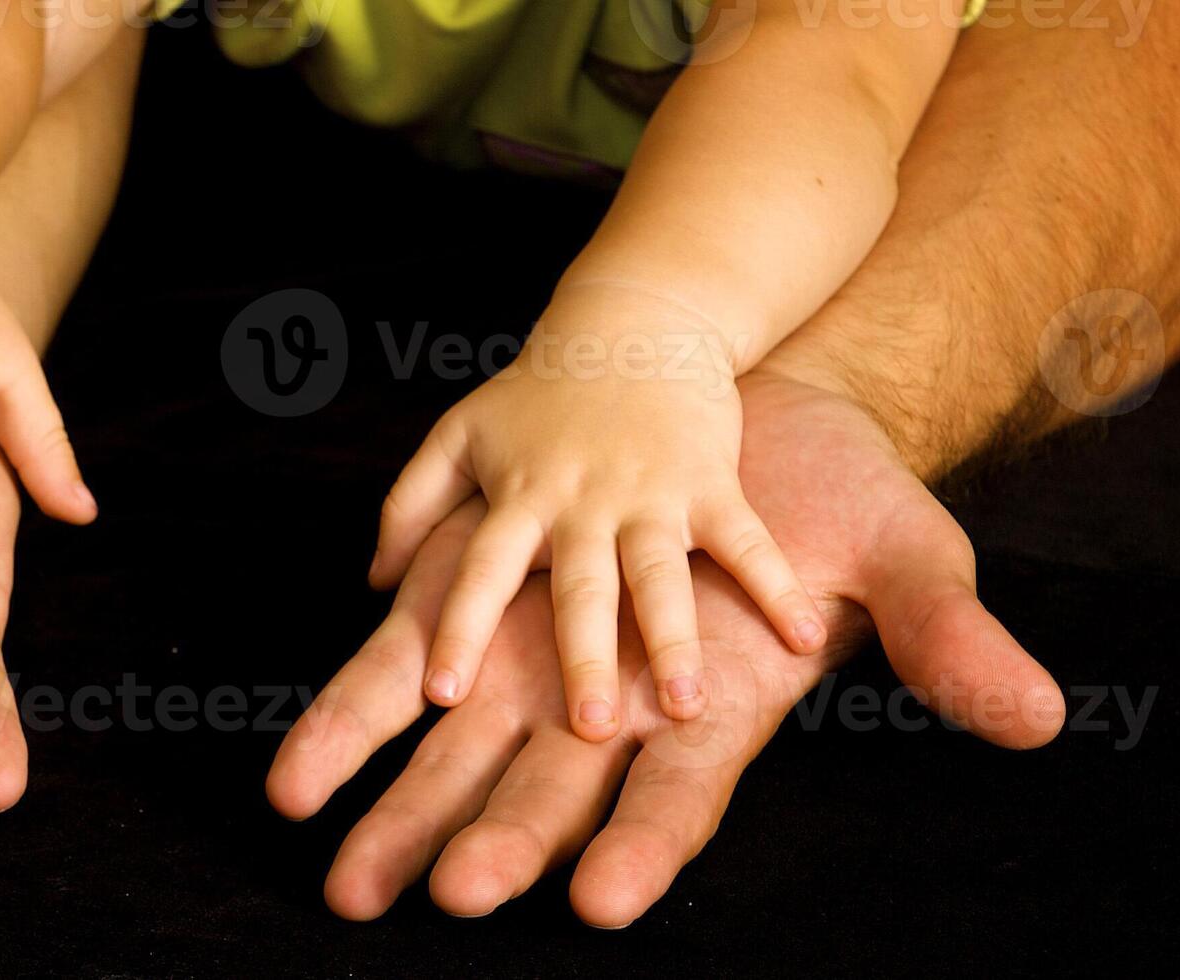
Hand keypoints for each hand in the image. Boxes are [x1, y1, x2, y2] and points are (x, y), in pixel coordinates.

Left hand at [270, 371, 1065, 925]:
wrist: (749, 419)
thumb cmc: (839, 500)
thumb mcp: (904, 557)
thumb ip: (945, 638)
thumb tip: (1039, 717)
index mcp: (714, 713)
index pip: (679, 800)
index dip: (642, 845)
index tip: (602, 897)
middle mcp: (614, 712)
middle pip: (548, 799)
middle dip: (495, 845)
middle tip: (441, 896)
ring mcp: (539, 662)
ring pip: (458, 754)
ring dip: (400, 812)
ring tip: (345, 877)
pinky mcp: (480, 601)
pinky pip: (403, 663)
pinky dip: (356, 713)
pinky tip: (296, 775)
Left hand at [369, 283, 824, 736]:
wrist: (634, 323)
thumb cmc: (540, 392)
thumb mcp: (460, 434)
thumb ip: (410, 506)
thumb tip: (375, 585)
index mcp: (518, 497)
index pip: (480, 569)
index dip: (460, 626)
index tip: (439, 692)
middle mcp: (581, 501)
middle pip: (578, 588)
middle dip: (582, 657)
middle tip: (585, 730)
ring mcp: (649, 493)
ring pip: (659, 574)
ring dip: (674, 640)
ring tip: (688, 708)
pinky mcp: (710, 482)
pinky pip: (746, 542)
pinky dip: (775, 587)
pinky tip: (804, 641)